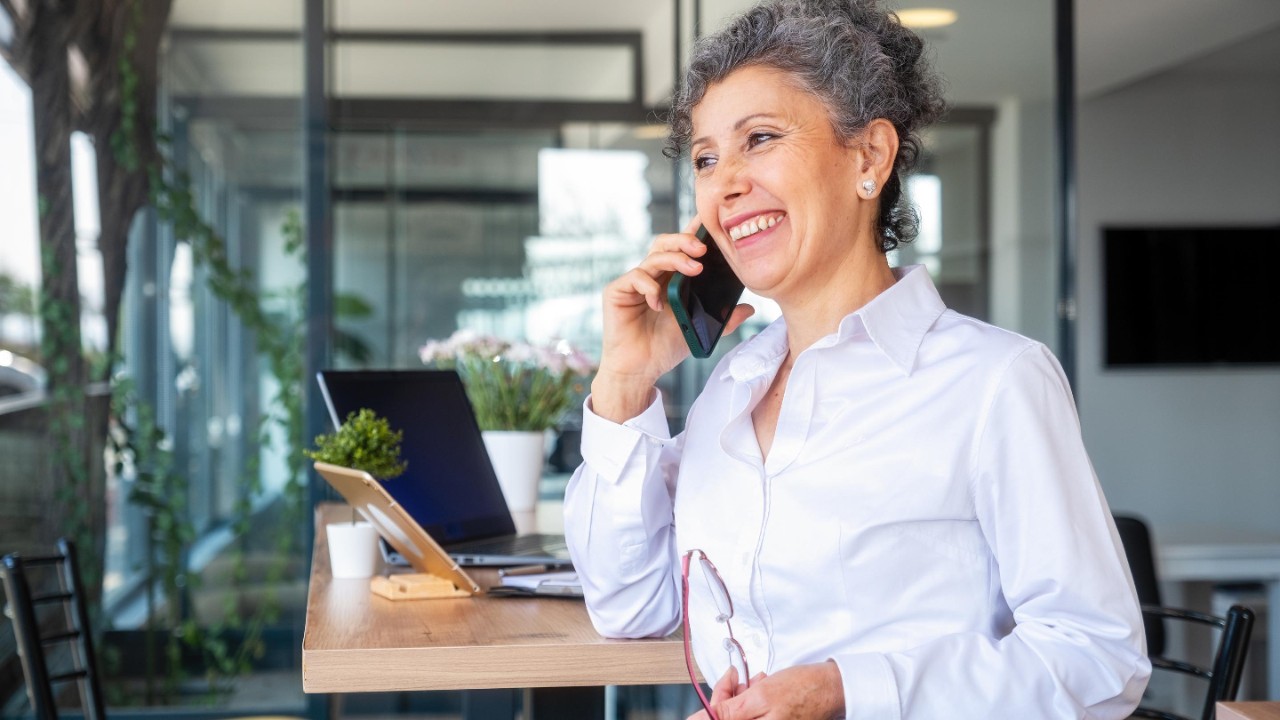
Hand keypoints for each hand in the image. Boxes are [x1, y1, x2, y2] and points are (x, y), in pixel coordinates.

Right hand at [592, 217, 753, 421]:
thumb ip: (723, 319)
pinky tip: (659, 302)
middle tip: (703, 249)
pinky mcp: (617, 291)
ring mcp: (633, 283)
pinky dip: (649, 286)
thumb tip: (750, 308)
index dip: (692, 233)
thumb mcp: (699, 330)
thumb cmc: (664, 348)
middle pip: (665, 244)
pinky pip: (635, 278)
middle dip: (684, 241)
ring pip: (653, 257)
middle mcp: (651, 276)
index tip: (708, 224)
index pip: (681, 249)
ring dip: (675, 259)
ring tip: (695, 269)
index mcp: (669, 279)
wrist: (639, 370)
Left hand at [686, 661, 843, 719]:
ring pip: (738, 714)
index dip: (714, 702)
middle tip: (739, 678)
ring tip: (756, 681)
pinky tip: (761, 687)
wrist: (831, 687)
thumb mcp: (760, 696)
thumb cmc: (803, 690)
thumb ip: (728, 711)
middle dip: (729, 696)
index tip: (724, 684)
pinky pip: (751, 714)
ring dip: (741, 695)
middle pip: (727, 717)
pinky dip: (752, 698)